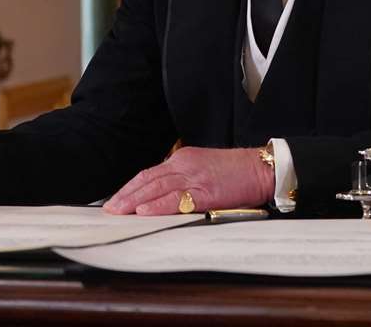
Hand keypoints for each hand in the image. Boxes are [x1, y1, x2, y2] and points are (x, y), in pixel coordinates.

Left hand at [103, 146, 274, 215]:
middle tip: (109, 209)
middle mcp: (185, 164)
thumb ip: (183, 179)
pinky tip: (144, 212)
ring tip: (118, 211)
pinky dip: (159, 205)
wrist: (262, 168)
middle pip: (148, 180)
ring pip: (157, 188)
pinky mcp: (206, 191)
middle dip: (126, 195)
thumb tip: (160, 197)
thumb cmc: (236, 172)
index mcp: (184, 158)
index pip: (149, 173)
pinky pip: (177, 198)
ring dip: (135, 201)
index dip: (130, 188)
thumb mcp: (204, 169)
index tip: (116, 199)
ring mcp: (195, 177)